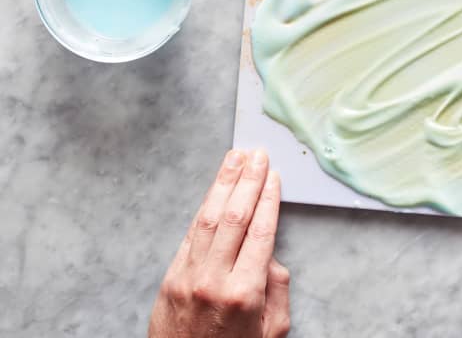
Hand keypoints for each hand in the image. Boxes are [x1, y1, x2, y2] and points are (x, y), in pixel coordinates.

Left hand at [149, 150, 289, 337]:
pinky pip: (190, 235)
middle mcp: (214, 280)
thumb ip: (277, 291)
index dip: (268, 199)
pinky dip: (204, 208)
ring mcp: (188, 277)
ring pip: (209, 219)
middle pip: (235, 217)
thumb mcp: (272, 332)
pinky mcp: (170, 279)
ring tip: (234, 159)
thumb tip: (270, 256)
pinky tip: (214, 190)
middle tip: (257, 155)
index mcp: (244, 293)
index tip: (273, 176)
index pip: (260, 232)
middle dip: (247, 181)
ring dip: (223, 184)